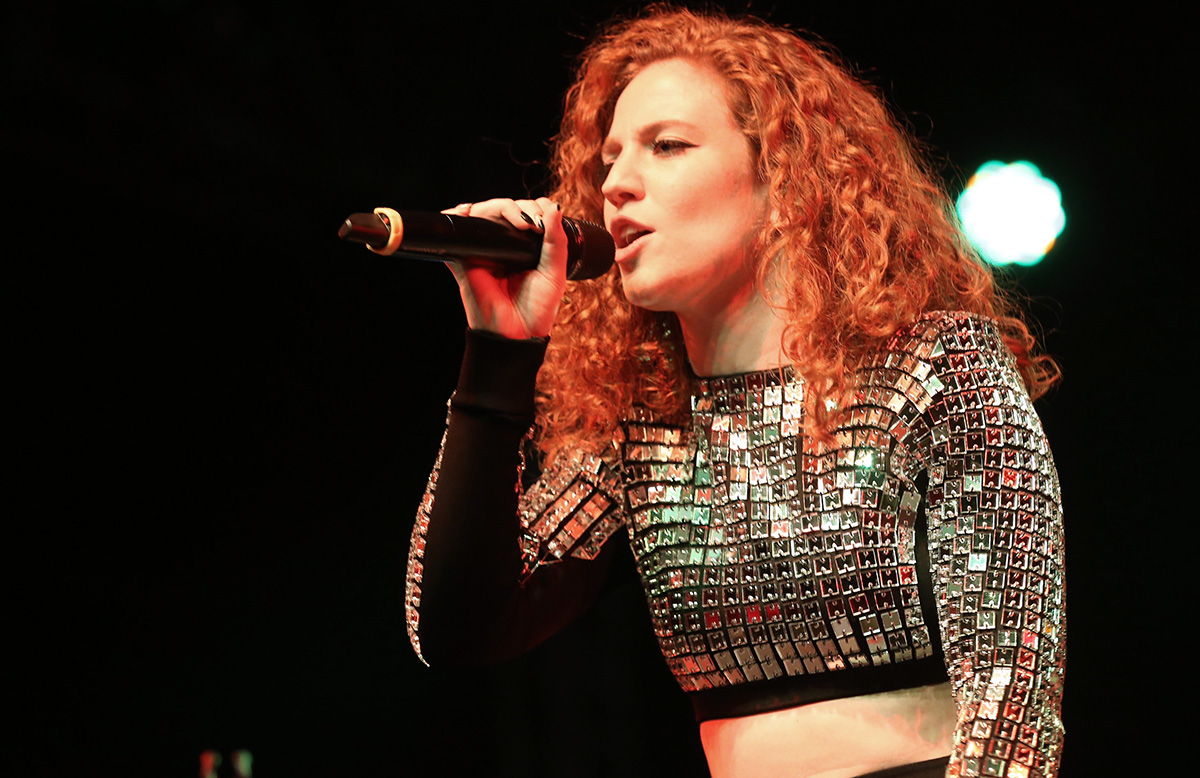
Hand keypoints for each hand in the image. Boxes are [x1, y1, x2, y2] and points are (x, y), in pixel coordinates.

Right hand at [443, 198, 567, 339]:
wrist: (518, 333)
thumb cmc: (538, 308)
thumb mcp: (554, 271)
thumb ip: (555, 240)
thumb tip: (554, 207)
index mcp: (524, 247)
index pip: (525, 213)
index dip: (533, 208)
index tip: (543, 220)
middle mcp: (502, 245)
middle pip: (503, 209)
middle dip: (517, 207)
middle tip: (530, 222)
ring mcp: (482, 251)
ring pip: (483, 214)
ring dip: (496, 207)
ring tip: (515, 219)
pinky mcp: (464, 259)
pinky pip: (455, 234)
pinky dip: (457, 217)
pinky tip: (468, 213)